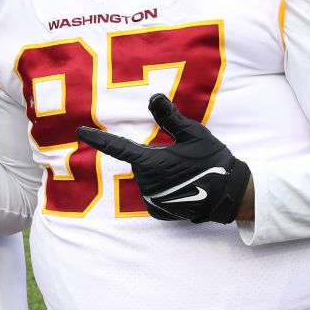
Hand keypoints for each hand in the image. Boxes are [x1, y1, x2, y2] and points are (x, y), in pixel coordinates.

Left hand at [76, 94, 249, 223]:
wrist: (229, 196)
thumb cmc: (212, 161)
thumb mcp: (193, 134)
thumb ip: (170, 117)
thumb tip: (153, 97)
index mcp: (151, 162)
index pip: (118, 147)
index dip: (98, 139)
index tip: (80, 132)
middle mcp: (146, 183)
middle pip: (141, 162)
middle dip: (156, 157)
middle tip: (184, 160)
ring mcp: (151, 200)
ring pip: (147, 178)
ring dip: (160, 174)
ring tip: (187, 176)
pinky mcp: (157, 212)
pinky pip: (153, 194)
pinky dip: (164, 189)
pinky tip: (183, 189)